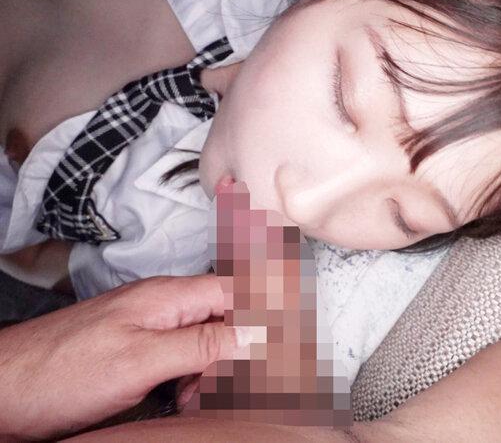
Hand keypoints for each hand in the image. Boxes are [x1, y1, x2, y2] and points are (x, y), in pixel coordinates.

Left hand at [0, 274, 243, 440]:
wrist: (1, 391)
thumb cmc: (58, 373)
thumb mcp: (141, 360)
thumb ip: (202, 344)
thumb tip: (255, 334)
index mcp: (168, 298)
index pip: (236, 291)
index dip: (264, 313)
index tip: (282, 344)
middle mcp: (162, 308)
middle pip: (224, 320)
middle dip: (235, 355)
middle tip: (231, 388)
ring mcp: (147, 329)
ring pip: (203, 343)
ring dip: (211, 374)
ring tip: (193, 401)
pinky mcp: (135, 353)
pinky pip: (179, 360)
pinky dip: (188, 382)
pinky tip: (178, 401)